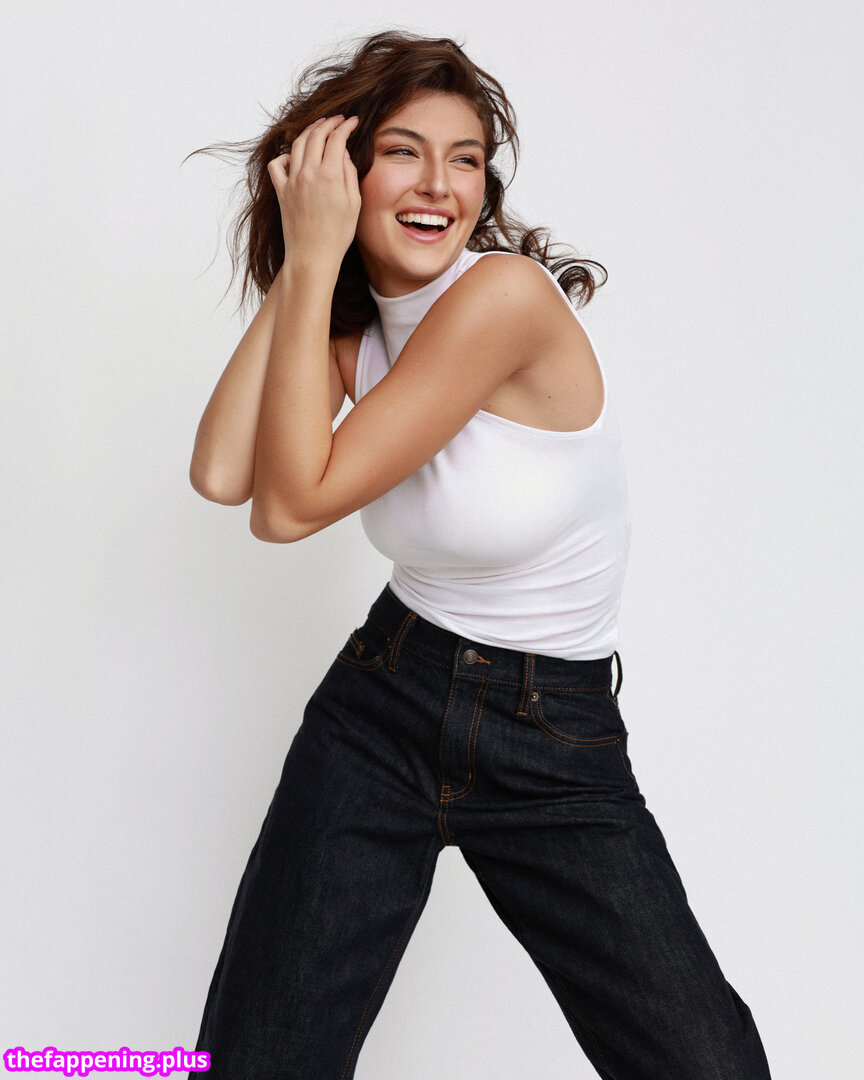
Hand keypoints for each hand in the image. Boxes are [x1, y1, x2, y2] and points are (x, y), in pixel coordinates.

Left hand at [268, 115, 360, 270]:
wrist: (313, 256)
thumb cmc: (337, 235)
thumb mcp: (354, 204)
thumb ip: (350, 174)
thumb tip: (343, 154)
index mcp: (330, 175)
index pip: (337, 138)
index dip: (346, 126)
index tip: (353, 122)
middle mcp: (309, 173)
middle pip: (316, 135)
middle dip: (328, 123)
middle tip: (337, 120)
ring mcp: (292, 181)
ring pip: (296, 144)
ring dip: (308, 131)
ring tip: (318, 128)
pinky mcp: (281, 191)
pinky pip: (277, 164)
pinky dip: (285, 156)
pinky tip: (294, 157)